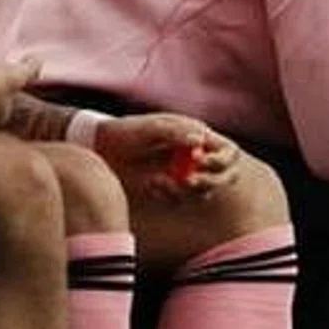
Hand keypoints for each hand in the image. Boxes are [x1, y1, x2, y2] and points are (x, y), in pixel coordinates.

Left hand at [92, 113, 238, 200]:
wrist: (101, 149)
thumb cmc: (127, 132)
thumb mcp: (151, 128)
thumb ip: (175, 132)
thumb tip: (199, 140)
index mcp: (198, 137)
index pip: (228, 152)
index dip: (221, 160)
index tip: (200, 162)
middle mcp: (196, 157)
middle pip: (225, 176)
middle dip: (211, 182)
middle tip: (188, 181)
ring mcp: (185, 174)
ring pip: (205, 192)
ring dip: (188, 191)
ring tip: (161, 181)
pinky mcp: (170, 190)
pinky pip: (180, 200)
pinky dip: (169, 195)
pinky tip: (152, 184)